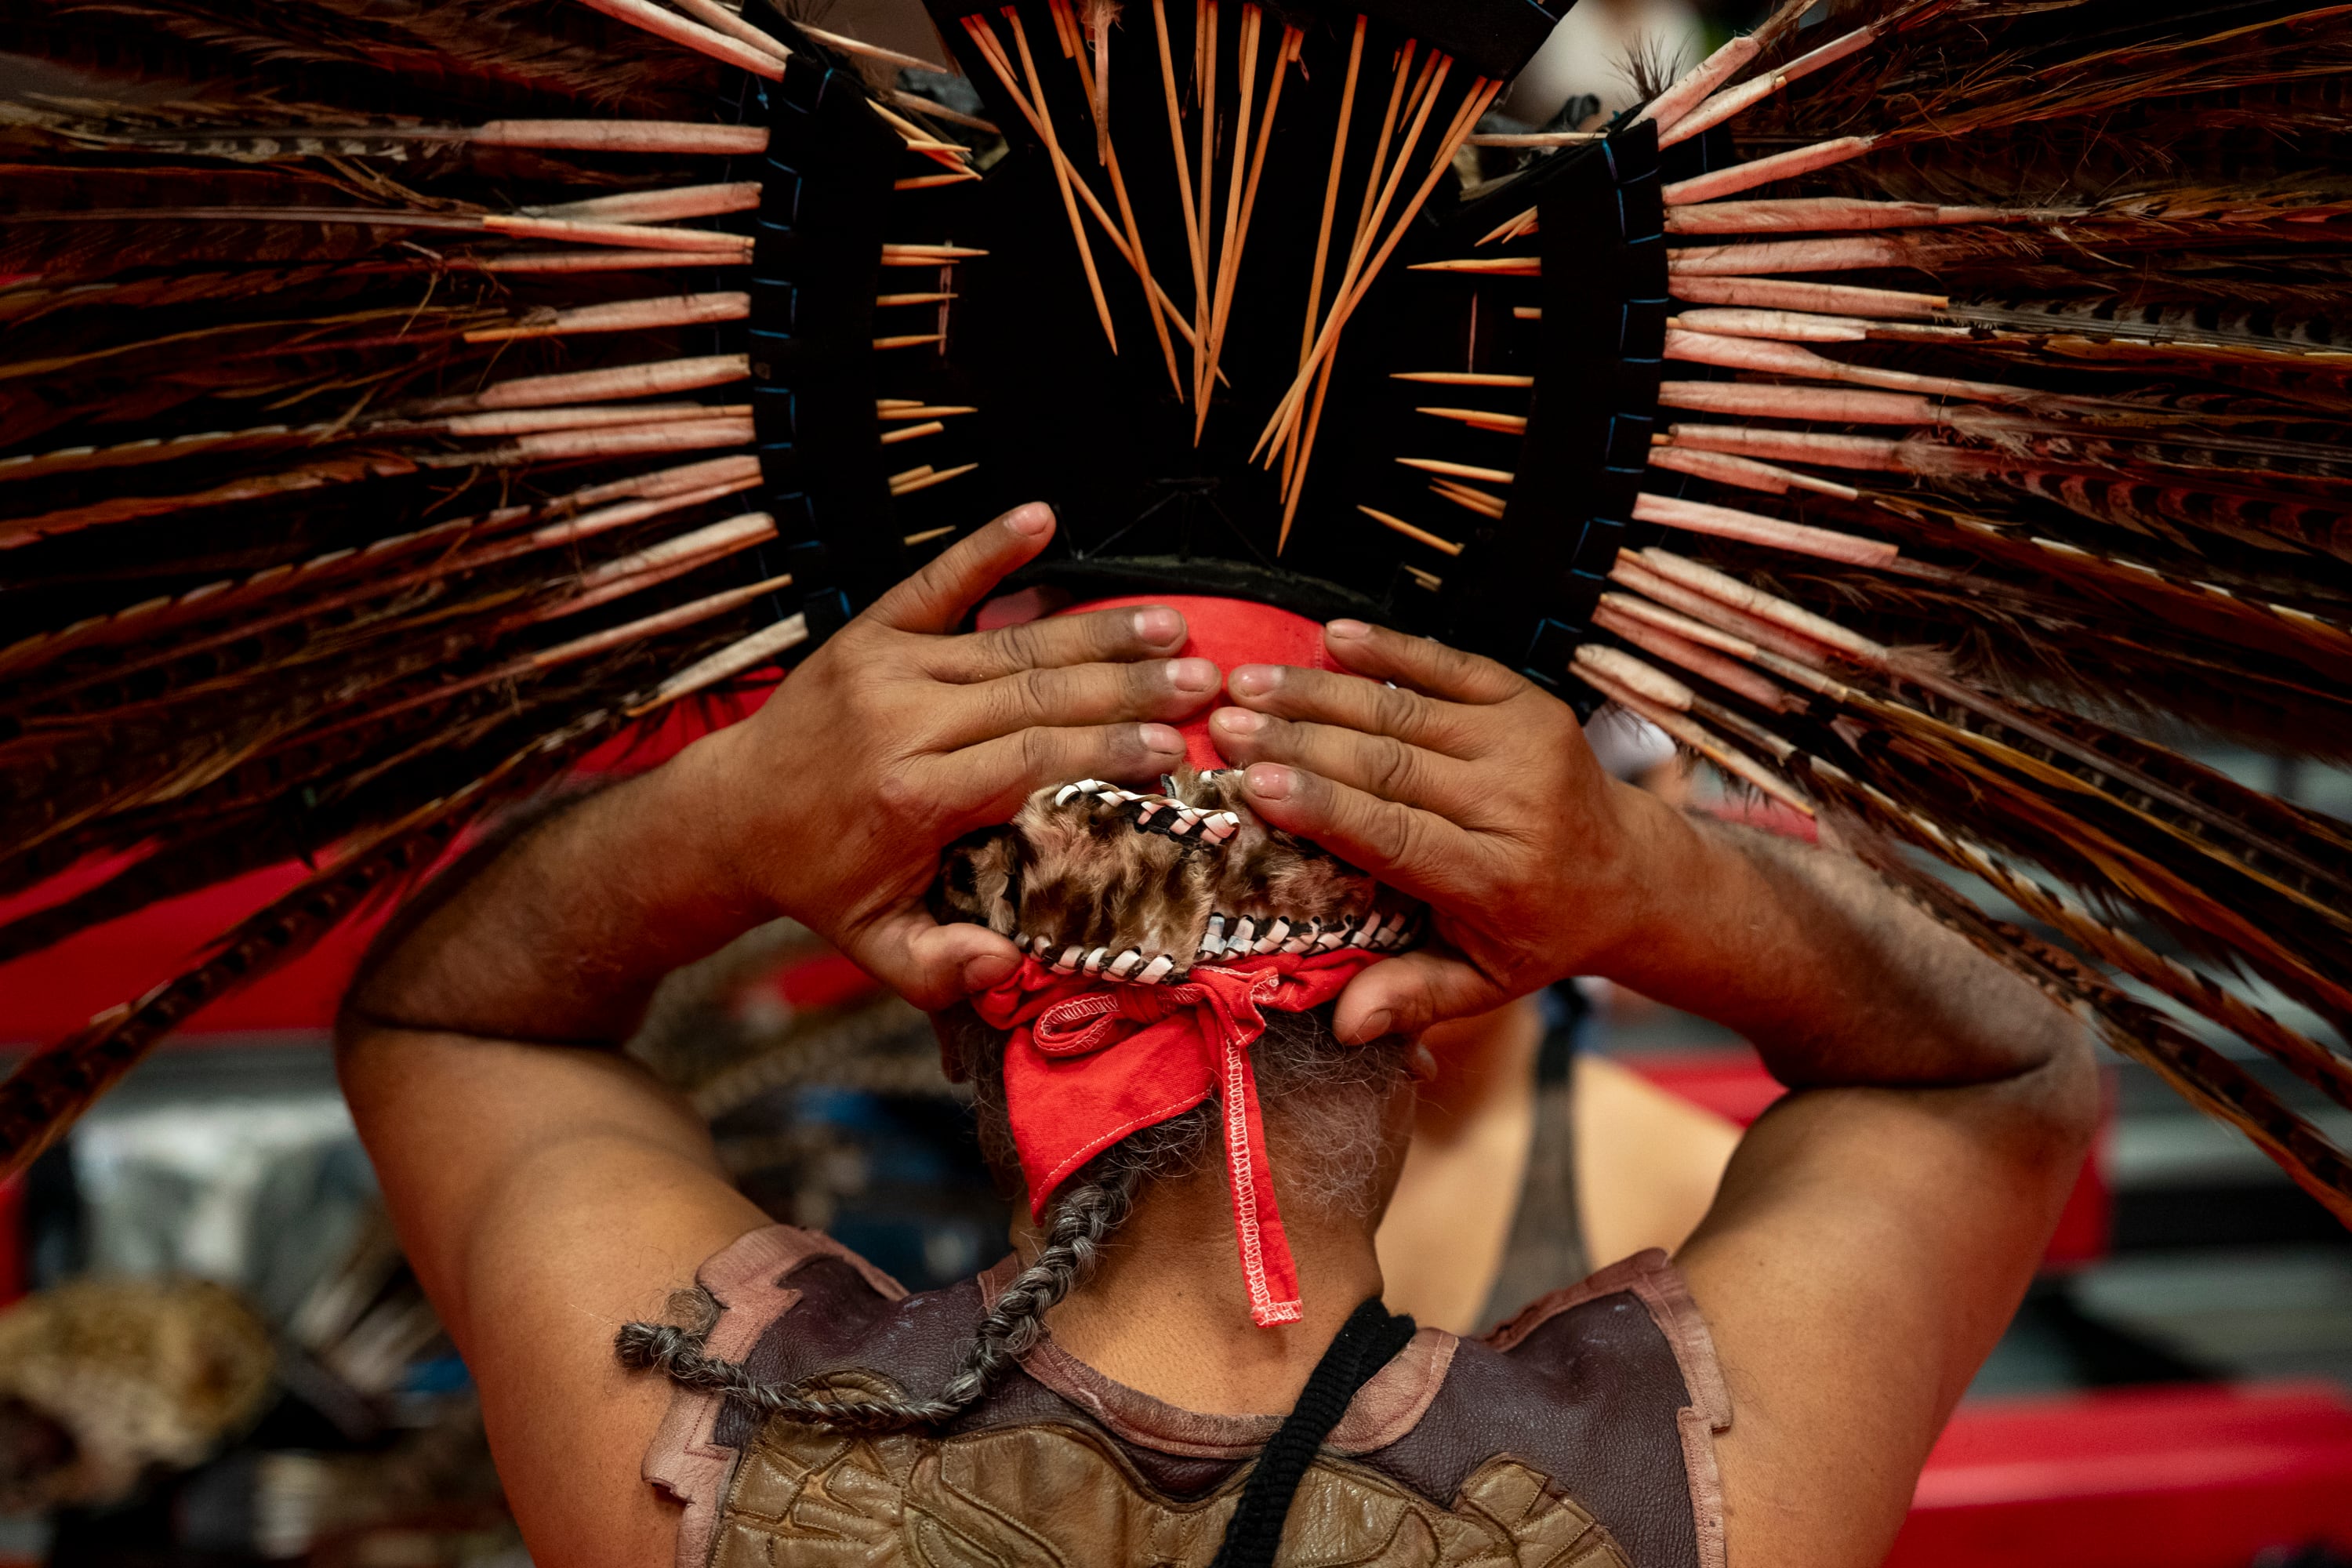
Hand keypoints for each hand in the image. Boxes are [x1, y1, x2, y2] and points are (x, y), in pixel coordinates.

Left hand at [699, 503, 1219, 1006]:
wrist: (730, 817)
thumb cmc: (821, 883)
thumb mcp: (875, 946)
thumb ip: (943, 967)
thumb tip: (1009, 963)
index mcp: (910, 796)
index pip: (1031, 762)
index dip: (1107, 751)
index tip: (1174, 748)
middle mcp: (900, 721)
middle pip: (1038, 695)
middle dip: (1128, 688)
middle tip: (1204, 682)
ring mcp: (884, 667)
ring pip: (1012, 644)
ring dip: (1098, 631)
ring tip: (1172, 626)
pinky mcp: (869, 631)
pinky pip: (938, 582)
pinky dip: (990, 548)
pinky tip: (1042, 518)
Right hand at [1206, 620, 1674, 1041]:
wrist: (1630, 872)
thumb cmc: (1538, 933)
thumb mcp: (1484, 984)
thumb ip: (1414, 999)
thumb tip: (1345, 1028)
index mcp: (1498, 878)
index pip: (1396, 835)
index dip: (1322, 806)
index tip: (1253, 783)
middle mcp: (1517, 804)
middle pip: (1390, 764)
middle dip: (1298, 740)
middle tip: (1223, 724)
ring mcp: (1527, 743)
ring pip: (1406, 708)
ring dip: (1320, 690)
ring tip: (1248, 682)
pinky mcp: (1530, 701)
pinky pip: (1450, 665)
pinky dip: (1389, 649)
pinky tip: (1331, 636)